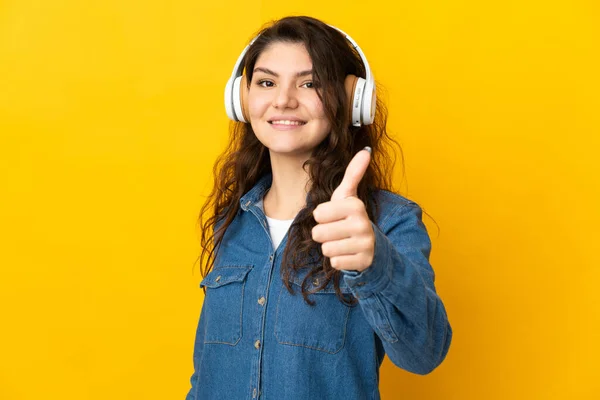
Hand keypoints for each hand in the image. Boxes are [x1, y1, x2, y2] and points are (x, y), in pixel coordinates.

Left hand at [311, 147, 374, 272]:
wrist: (372, 245)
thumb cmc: (351, 218)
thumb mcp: (348, 196)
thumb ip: (353, 173)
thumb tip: (365, 150)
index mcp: (355, 206)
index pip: (318, 214)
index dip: (321, 217)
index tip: (334, 217)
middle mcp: (362, 224)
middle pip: (319, 233)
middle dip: (323, 234)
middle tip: (337, 232)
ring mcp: (364, 244)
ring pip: (326, 249)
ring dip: (330, 248)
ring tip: (342, 242)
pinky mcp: (363, 262)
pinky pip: (334, 263)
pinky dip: (338, 261)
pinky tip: (348, 254)